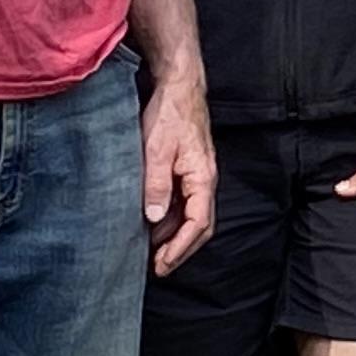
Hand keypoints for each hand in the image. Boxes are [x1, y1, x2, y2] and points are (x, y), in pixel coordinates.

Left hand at [142, 59, 217, 277]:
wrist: (179, 87)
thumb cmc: (170, 115)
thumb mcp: (156, 151)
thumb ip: (156, 185)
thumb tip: (153, 219)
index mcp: (203, 177)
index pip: (198, 223)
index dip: (180, 248)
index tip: (161, 265)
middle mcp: (205, 180)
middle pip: (200, 225)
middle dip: (180, 250)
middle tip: (157, 268)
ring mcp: (197, 176)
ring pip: (191, 216)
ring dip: (173, 237)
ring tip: (150, 252)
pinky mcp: (187, 170)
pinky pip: (183, 204)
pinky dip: (169, 220)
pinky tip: (151, 226)